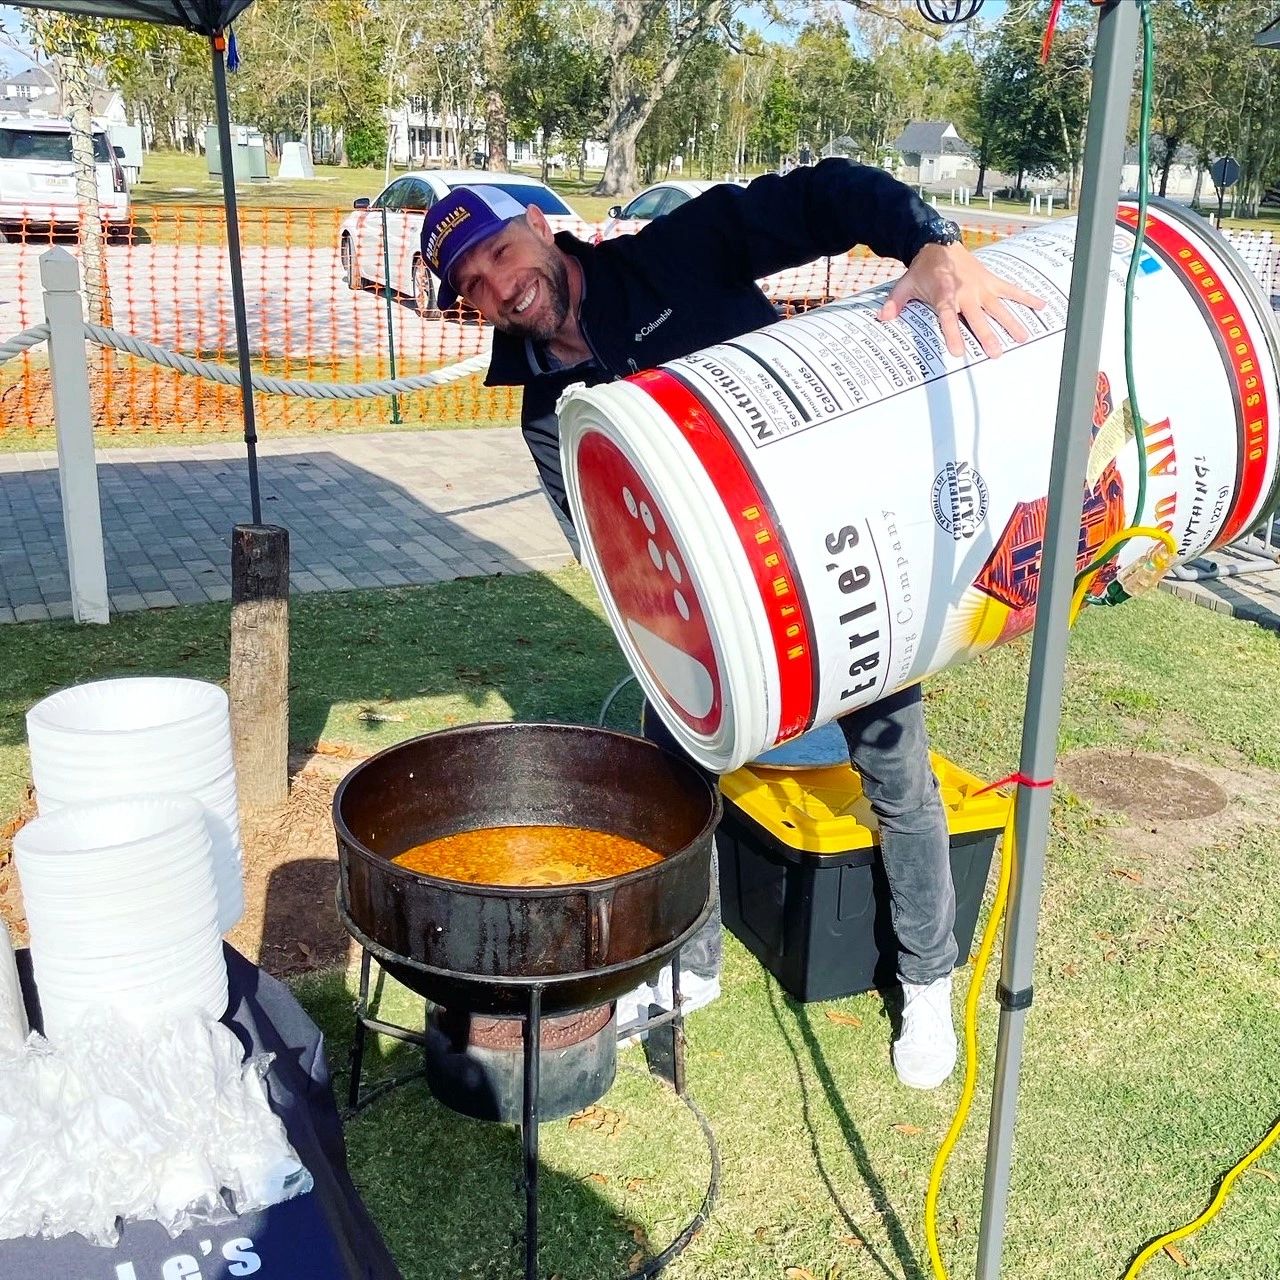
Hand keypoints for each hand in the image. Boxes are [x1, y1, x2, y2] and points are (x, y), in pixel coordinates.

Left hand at [877, 242, 1044, 358]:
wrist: (938, 242)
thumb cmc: (922, 269)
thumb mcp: (905, 285)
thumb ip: (895, 302)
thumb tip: (882, 318)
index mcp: (945, 295)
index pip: (948, 319)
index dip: (953, 335)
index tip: (958, 353)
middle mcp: (966, 293)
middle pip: (978, 319)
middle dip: (987, 336)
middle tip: (997, 354)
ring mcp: (981, 287)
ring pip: (998, 308)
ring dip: (1011, 322)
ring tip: (1023, 338)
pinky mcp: (991, 281)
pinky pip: (1011, 290)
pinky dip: (1027, 297)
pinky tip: (1042, 306)